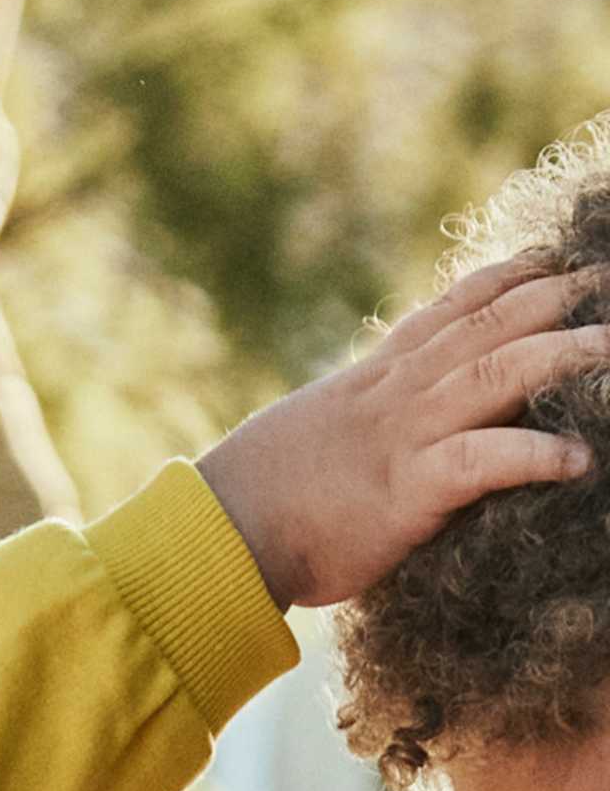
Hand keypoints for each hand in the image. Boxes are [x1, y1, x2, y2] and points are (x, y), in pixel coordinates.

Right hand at [196, 255, 606, 608]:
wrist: (220, 532)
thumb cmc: (260, 498)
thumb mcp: (314, 436)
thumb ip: (357, 422)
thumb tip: (378, 431)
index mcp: (373, 380)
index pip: (448, 311)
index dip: (505, 279)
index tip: (550, 258)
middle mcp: (395, 394)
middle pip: (488, 326)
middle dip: (554, 297)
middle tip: (604, 278)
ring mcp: (402, 437)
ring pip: (496, 377)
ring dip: (562, 356)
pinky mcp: (407, 491)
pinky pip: (481, 462)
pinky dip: (533, 455)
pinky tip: (578, 459)